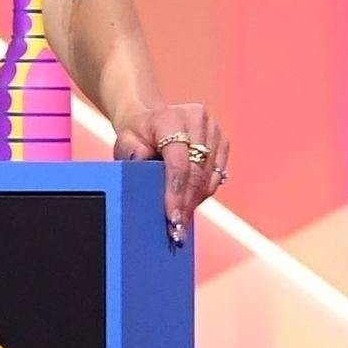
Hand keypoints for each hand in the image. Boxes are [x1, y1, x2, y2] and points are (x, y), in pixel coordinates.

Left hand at [113, 101, 229, 247]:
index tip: (173, 218)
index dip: (176, 193)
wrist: (151, 119)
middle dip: (186, 203)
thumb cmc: (136, 134)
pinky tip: (190, 204)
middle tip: (177, 229)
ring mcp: (213, 130)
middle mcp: (196, 120)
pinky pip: (217, 175)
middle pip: (196, 171)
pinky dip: (204, 192)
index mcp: (170, 118)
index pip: (178, 162)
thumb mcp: (125, 139)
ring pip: (209, 176)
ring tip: (182, 221)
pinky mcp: (222, 141)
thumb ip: (129, 150)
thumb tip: (140, 160)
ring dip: (195, 201)